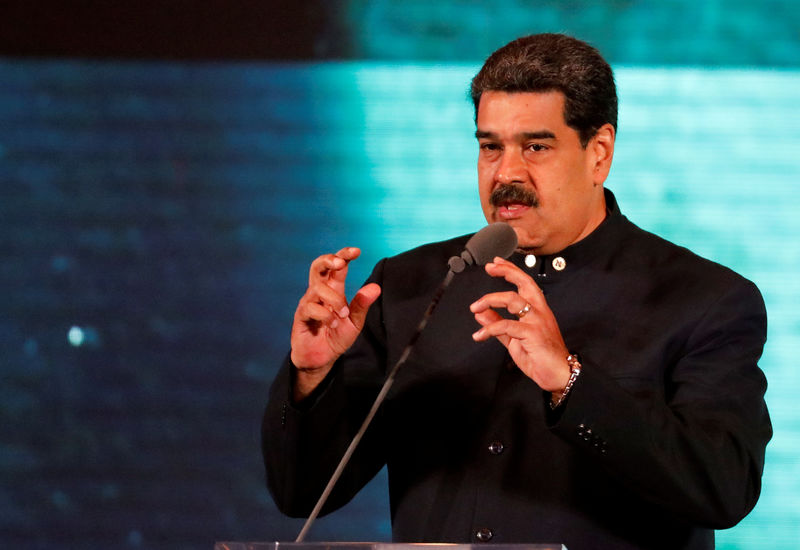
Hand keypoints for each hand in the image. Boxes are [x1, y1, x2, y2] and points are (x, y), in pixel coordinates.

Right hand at [290, 247, 380, 399]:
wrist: (321, 359)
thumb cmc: (336, 337)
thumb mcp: (355, 322)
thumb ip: (362, 304)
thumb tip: (376, 287)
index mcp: (333, 289)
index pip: (337, 266)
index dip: (344, 255)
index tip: (357, 251)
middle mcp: (319, 292)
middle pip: (317, 266)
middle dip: (328, 260)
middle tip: (340, 263)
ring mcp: (308, 303)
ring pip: (317, 288)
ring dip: (334, 300)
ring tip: (342, 315)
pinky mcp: (301, 316)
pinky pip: (311, 308)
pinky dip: (325, 315)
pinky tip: (332, 324)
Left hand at [469, 256, 570, 393]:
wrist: (558, 375)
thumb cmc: (541, 358)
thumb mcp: (513, 339)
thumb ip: (497, 324)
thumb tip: (481, 314)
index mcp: (537, 311)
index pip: (525, 284)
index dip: (511, 271)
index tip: (496, 264)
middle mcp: (539, 312)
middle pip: (524, 283)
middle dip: (506, 271)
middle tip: (490, 267)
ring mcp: (537, 321)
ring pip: (513, 299)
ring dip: (490, 299)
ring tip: (475, 307)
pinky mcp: (532, 333)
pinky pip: (506, 325)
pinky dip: (489, 329)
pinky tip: (479, 335)